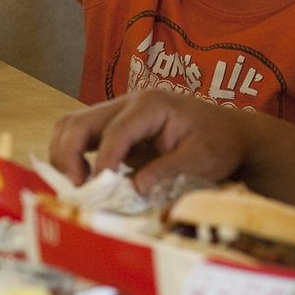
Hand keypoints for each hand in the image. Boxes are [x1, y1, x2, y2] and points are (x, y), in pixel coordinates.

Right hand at [49, 91, 249, 193]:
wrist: (230, 132)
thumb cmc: (220, 141)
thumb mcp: (203, 158)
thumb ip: (169, 170)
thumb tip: (134, 188)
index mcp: (151, 105)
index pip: (115, 131)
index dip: (102, 161)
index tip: (96, 190)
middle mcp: (129, 104)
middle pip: (79, 121)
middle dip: (68, 155)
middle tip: (76, 190)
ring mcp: (119, 115)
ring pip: (73, 126)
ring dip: (65, 156)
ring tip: (76, 188)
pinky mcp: (115, 131)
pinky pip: (82, 138)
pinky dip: (73, 158)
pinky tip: (83, 183)